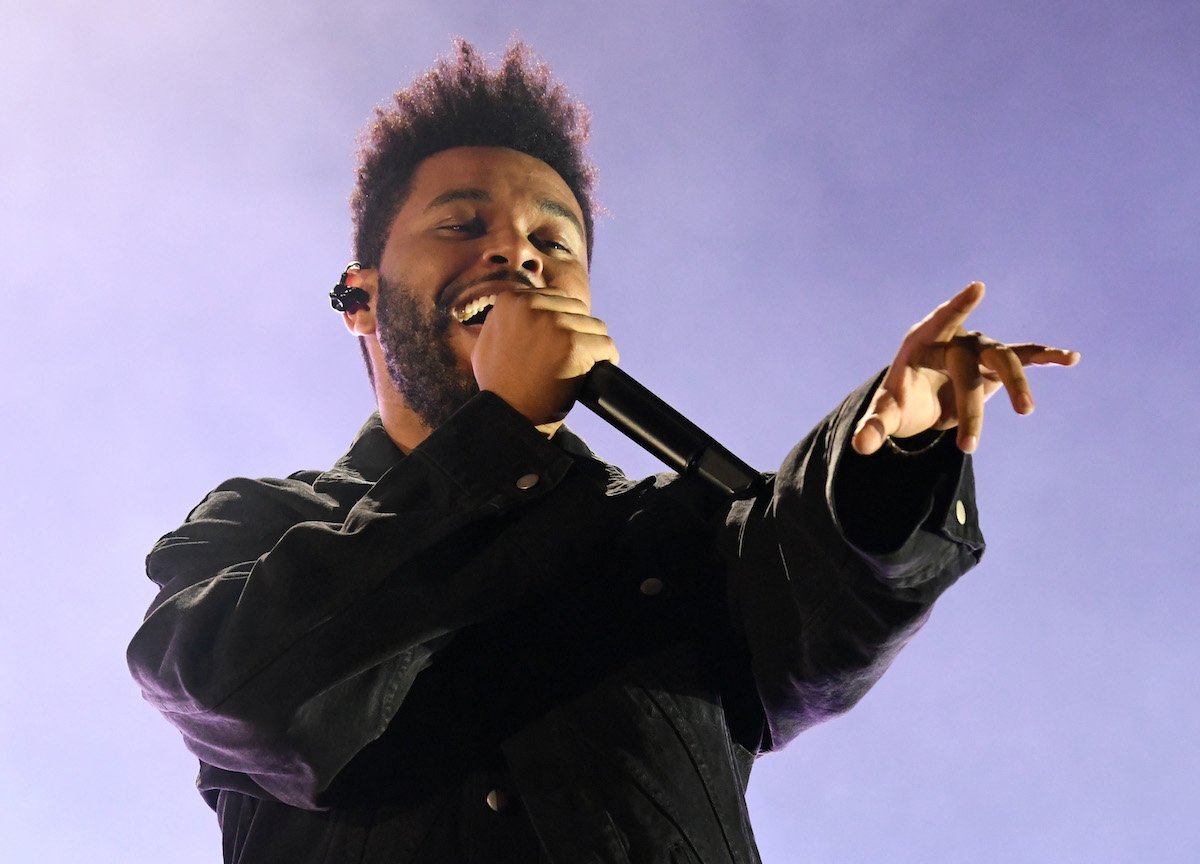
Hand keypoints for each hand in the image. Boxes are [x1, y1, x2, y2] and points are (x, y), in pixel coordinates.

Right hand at [472, 290, 618, 425]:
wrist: (508, 416)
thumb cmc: (499, 385)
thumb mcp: (488, 342)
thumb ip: (505, 319)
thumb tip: (520, 301)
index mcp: (510, 300)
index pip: (556, 299)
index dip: (563, 321)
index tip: (561, 342)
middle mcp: (531, 306)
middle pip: (578, 309)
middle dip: (578, 331)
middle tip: (570, 357)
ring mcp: (554, 324)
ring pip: (595, 326)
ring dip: (593, 345)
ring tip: (582, 365)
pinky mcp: (574, 345)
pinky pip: (606, 345)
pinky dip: (607, 359)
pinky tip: (597, 371)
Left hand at [852, 282, 1079, 454]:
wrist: (920, 401)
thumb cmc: (900, 400)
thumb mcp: (886, 413)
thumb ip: (874, 426)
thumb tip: (861, 445)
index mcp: (923, 341)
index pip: (941, 319)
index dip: (958, 306)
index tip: (978, 289)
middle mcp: (956, 339)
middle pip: (972, 362)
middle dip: (971, 406)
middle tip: (968, 445)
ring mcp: (980, 348)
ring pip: (1005, 360)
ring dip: (1016, 385)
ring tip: (1025, 411)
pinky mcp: (997, 364)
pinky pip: (1027, 356)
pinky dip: (1048, 356)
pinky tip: (1071, 358)